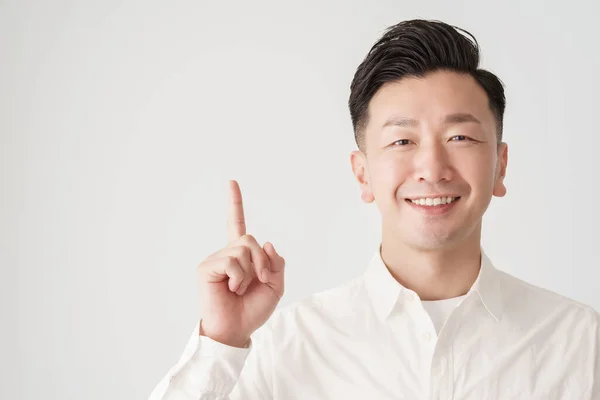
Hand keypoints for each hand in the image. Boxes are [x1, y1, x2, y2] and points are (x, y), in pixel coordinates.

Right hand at [196, 180, 284, 347]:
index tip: (231, 182)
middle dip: (262, 261)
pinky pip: (231, 261)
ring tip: (241, 288)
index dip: (234, 203)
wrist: (236, 330)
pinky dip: (238, 278)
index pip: (237, 224)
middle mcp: (226, 253)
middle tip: (259, 281)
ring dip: (251, 272)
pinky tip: (231, 289)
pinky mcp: (206, 268)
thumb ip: (276, 264)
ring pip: (242, 249)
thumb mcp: (275, 286)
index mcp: (241, 256)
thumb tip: (266, 243)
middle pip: (250, 239)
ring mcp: (215, 259)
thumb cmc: (252, 310)